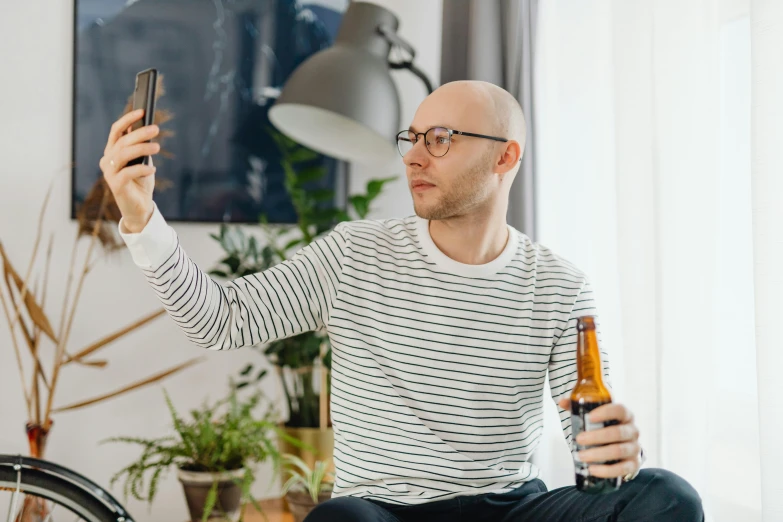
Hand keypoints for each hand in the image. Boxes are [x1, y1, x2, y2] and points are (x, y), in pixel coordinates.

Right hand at [99, 109, 159, 231]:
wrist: (140, 207)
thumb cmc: (141, 183)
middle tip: (156, 129)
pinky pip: (128, 173)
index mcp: (112, 152)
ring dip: (141, 148)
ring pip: (123, 154)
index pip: (116, 131)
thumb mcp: (142, 161)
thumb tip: (145, 128)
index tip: (142, 111)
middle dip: (139, 133)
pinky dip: (142, 169)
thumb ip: (140, 146)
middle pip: (122, 141)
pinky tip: (152, 169)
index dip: (127, 119)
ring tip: (157, 147)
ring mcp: (109, 173)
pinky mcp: (115, 185)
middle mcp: (107, 160)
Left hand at [558, 398, 641, 478]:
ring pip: (619, 451)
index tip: (590, 417)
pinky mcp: (633, 464)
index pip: (619, 410)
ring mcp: (635, 448)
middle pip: (618, 432)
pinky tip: (592, 469)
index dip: (606, 413)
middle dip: (596, 437)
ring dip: (598, 454)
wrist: (622, 446)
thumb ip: (579, 407)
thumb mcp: (596, 416)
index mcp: (625, 415)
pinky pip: (622, 469)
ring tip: (581, 456)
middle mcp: (633, 431)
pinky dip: (606, 470)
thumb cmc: (606, 428)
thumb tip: (562, 402)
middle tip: (579, 439)